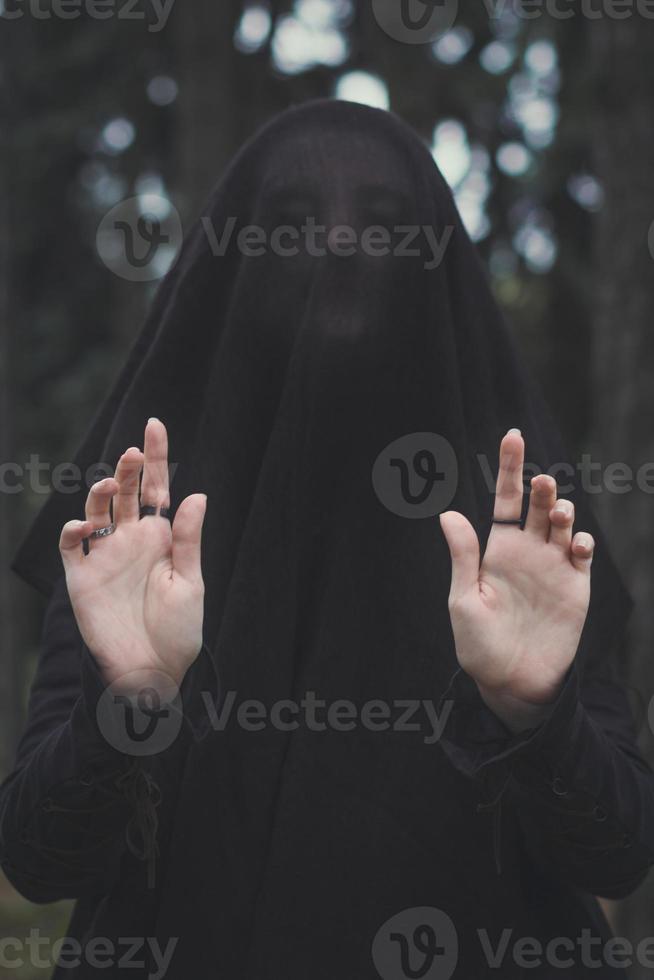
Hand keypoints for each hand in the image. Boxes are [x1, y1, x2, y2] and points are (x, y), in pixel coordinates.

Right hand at [59, 418, 206, 697]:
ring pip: (96, 511)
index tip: (154, 424)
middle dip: (127, 467)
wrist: (151, 674)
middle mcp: (131, 541)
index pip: (156, 489)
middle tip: (133, 451)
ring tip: (110, 486)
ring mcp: (105, 557)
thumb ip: (189, 540)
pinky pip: (71, 546)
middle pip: (125, 493)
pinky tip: (85, 524)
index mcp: (161, 538)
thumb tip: (196, 493)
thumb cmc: (178, 632)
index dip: (155, 457)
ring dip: (100, 493)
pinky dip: (73, 529)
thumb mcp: (190, 583)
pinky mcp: (81, 578)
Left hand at [440, 429, 593, 732]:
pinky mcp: (575, 586)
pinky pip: (582, 553)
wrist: (512, 682)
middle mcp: (527, 551)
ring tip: (558, 511)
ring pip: (563, 522)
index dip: (509, 468)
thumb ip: (463, 556)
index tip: (512, 436)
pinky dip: (582, 541)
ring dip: (563, 509)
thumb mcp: (463, 599)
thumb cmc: (479, 644)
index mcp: (496, 549)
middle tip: (541, 483)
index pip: (505, 499)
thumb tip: (447, 513)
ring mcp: (553, 566)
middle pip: (537, 505)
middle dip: (541, 487)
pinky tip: (573, 543)